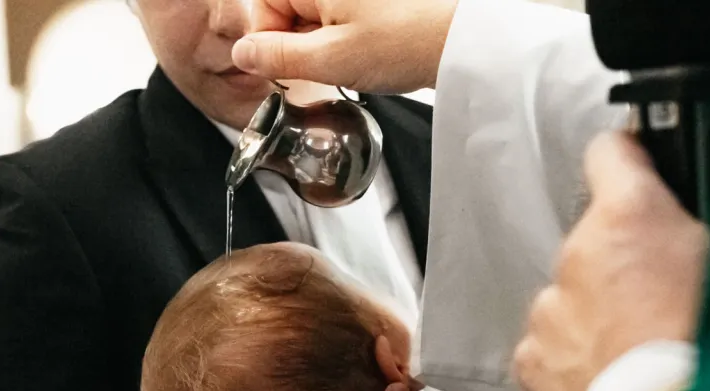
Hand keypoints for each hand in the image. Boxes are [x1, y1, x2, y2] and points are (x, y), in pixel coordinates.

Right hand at [231, 0, 459, 92]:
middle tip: (332, 65)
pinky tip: (373, 48)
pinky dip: (353, 34)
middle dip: (303, 40)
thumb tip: (244, 54)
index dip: (271, 40)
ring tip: (360, 56)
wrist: (466, 39)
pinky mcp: (378, 0)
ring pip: (320, 13)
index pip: (263, 2)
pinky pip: (347, 13)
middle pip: (291, 6)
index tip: (287, 66)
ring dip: (329, 41)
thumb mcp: (330, 60)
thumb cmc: (407, 40)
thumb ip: (277, 57)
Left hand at [514, 133, 709, 390]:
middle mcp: (577, 254)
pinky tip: (611, 378)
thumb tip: (698, 222)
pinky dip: (574, 360)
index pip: (610, 153)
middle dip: (624, 262)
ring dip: (598, 315)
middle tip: (665, 298)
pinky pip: (550, 349)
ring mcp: (548, 309)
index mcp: (628, 215)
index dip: (630, 161)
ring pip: (571, 299)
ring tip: (640, 350)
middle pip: (596, 241)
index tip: (643, 172)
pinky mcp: (532, 361)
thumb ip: (700, 230)